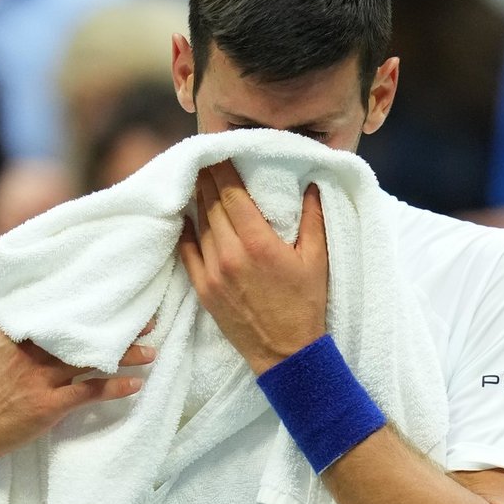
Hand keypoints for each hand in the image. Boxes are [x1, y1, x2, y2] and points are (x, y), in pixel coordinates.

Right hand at [0, 324, 155, 463]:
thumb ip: (9, 332)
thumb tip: (31, 319)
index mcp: (11, 335)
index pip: (56, 315)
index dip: (89, 309)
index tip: (115, 302)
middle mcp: (26, 353)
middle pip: (79, 334)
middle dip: (116, 327)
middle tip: (147, 321)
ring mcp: (37, 379)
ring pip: (88, 361)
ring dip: (124, 357)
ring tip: (150, 352)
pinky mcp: (47, 406)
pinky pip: (88, 392)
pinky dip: (113, 387)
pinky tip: (134, 384)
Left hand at [177, 160, 327, 373]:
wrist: (286, 353)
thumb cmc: (306, 305)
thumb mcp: (317, 259)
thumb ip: (313, 218)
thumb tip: (311, 184)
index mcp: (259, 243)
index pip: (232, 193)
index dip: (223, 169)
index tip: (219, 151)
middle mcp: (231, 254)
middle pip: (211, 204)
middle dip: (207, 178)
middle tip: (204, 158)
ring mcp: (213, 273)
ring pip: (198, 224)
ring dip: (197, 200)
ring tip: (196, 181)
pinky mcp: (203, 290)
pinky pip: (187, 252)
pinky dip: (186, 231)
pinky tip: (185, 217)